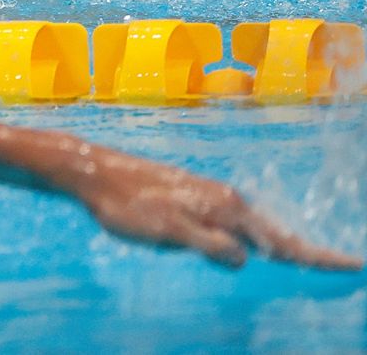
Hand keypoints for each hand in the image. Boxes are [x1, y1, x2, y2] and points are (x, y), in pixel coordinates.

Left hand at [70, 148, 360, 270]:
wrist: (94, 171)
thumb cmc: (127, 204)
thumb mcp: (168, 231)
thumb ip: (209, 245)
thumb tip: (244, 258)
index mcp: (224, 208)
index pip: (280, 240)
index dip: (315, 256)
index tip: (352, 264)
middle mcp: (223, 198)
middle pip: (274, 232)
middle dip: (305, 251)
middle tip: (340, 265)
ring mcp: (207, 195)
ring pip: (254, 225)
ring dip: (280, 243)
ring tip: (304, 260)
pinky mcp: (191, 196)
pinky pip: (234, 221)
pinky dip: (253, 235)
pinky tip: (250, 243)